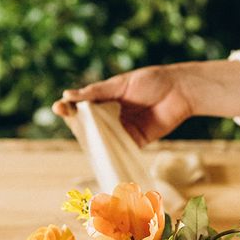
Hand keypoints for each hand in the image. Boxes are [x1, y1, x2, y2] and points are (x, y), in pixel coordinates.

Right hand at [52, 60, 239, 146]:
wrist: (180, 91)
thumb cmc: (150, 81)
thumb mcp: (121, 84)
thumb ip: (97, 92)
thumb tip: (68, 95)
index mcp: (105, 98)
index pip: (81, 105)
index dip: (68, 107)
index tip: (59, 107)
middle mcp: (110, 115)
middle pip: (89, 124)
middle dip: (77, 126)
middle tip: (69, 122)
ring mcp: (121, 129)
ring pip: (102, 140)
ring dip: (92, 143)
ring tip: (81, 141)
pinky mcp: (135, 141)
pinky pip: (120, 151)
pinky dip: (111, 155)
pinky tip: (102, 157)